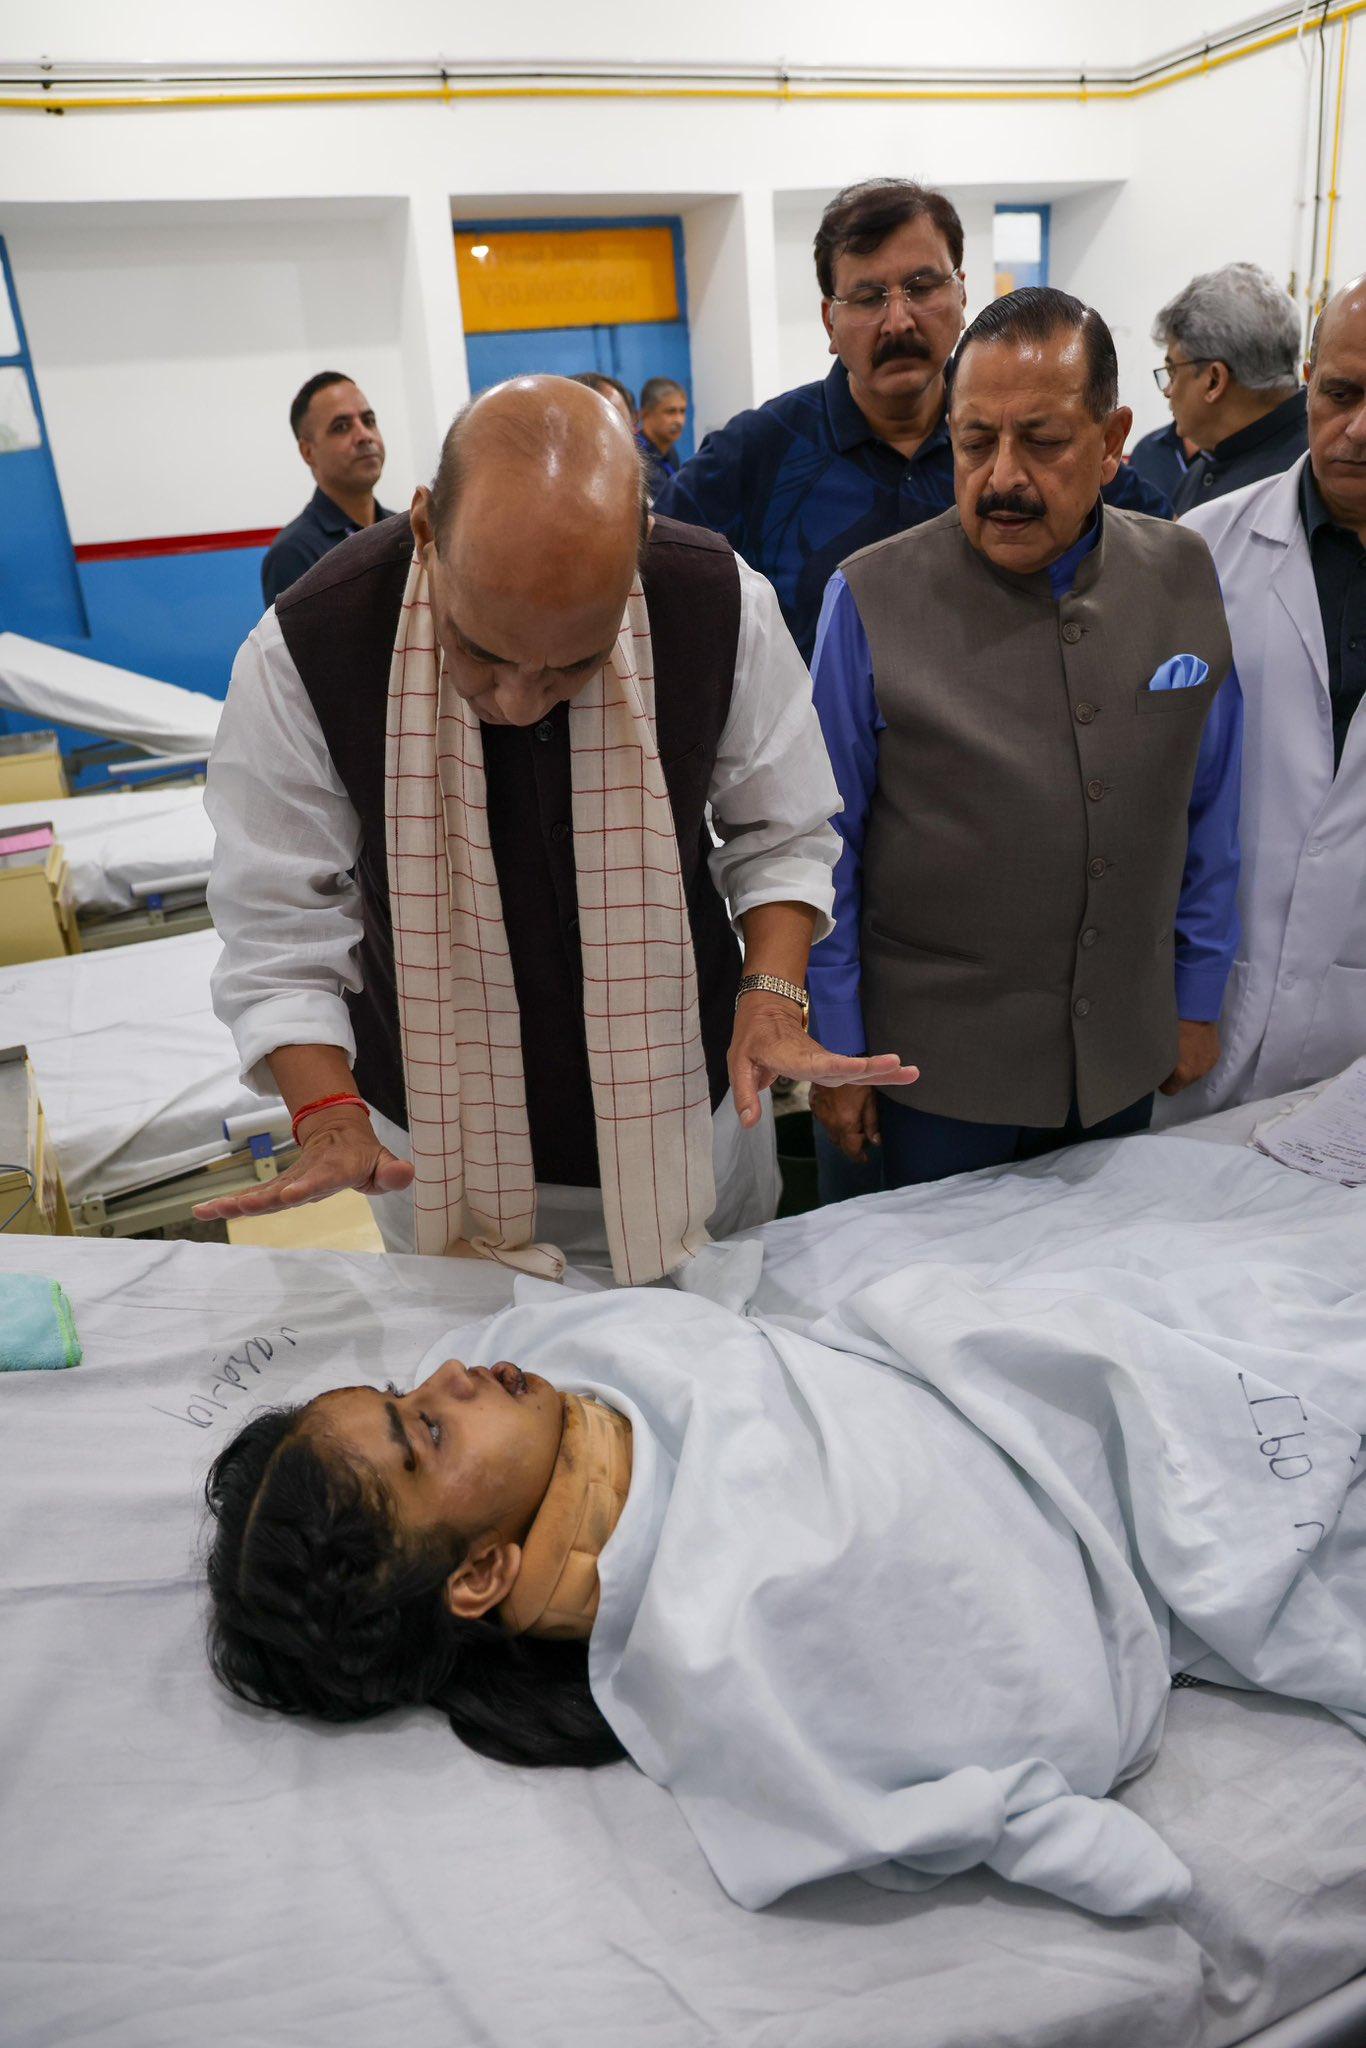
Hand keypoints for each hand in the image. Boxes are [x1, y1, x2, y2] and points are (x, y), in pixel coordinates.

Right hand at [192, 1108, 414, 1223]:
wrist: (339, 1133)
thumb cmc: (364, 1155)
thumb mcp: (383, 1161)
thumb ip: (392, 1172)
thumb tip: (406, 1173)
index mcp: (333, 1169)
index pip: (319, 1180)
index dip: (306, 1186)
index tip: (289, 1194)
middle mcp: (305, 1175)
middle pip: (279, 1189)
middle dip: (258, 1200)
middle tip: (237, 1208)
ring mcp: (288, 1182)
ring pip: (259, 1194)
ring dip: (234, 1203)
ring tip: (208, 1210)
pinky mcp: (277, 1189)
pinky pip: (252, 1198)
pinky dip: (228, 1204)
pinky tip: (202, 1211)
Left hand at [727, 993, 918, 1129]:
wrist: (766, 1011)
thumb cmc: (751, 1039)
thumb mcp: (738, 1064)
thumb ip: (745, 1093)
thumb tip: (750, 1123)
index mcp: (791, 1057)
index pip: (817, 1063)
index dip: (837, 1065)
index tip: (857, 1066)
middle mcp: (814, 1059)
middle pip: (846, 1066)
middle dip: (873, 1068)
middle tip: (901, 1066)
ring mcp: (824, 1061)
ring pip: (856, 1069)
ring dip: (884, 1072)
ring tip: (913, 1073)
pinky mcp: (830, 1064)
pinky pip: (855, 1070)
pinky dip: (879, 1072)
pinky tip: (901, 1075)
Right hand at [809, 1081, 881, 1162]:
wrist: (835, 1058)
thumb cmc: (858, 1078)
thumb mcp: (870, 1099)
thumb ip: (872, 1123)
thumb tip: (876, 1142)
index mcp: (845, 1124)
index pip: (851, 1150)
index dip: (859, 1157)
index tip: (865, 1159)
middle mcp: (830, 1123)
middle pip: (841, 1144)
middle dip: (852, 1145)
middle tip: (864, 1140)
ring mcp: (820, 1114)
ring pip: (831, 1133)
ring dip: (842, 1134)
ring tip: (854, 1125)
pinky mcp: (814, 1105)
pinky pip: (824, 1120)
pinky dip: (833, 1122)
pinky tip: (840, 1112)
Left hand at [1158, 1018, 1220, 1095]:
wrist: (1194, 1009)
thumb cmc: (1169, 1026)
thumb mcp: (1157, 1047)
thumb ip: (1156, 1064)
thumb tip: (1151, 1070)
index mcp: (1182, 1073)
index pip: (1169, 1091)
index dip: (1162, 1082)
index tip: (1158, 1071)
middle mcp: (1197, 1072)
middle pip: (1182, 1083)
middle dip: (1175, 1074)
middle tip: (1168, 1057)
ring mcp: (1208, 1064)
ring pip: (1194, 1073)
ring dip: (1187, 1066)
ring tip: (1181, 1049)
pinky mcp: (1215, 1055)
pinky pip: (1203, 1063)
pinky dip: (1196, 1058)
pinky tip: (1191, 1045)